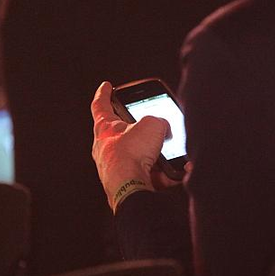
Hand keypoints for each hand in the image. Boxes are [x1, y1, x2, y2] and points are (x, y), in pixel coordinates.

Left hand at [91, 81, 170, 210]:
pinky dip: (162, 174)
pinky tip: (173, 173)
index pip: (100, 105)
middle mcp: (106, 149)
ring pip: (139, 155)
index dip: (104, 93)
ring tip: (169, 153)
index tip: (106, 86)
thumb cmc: (131, 155)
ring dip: (155, 154)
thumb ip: (160, 121)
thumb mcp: (152, 124)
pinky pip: (149, 175)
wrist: (131, 188)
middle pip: (123, 132)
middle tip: (152, 124)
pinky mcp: (128, 184)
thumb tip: (165, 130)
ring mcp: (116, 168)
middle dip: (140, 129)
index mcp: (104, 128)